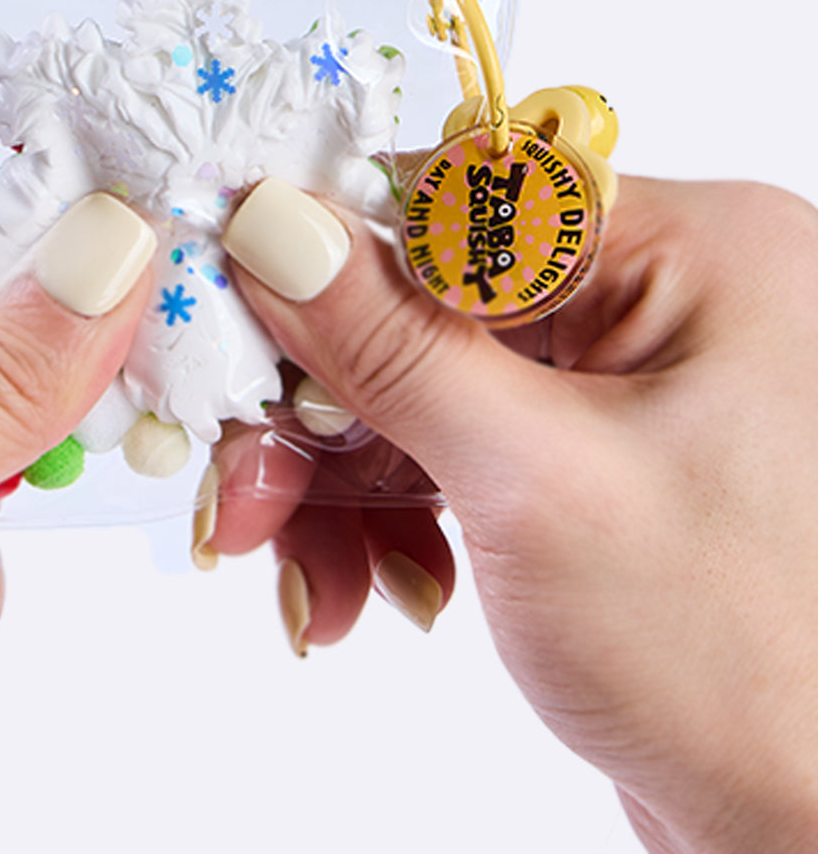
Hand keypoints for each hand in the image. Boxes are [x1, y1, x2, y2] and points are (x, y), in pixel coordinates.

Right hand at [214, 174, 817, 853]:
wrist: (812, 837)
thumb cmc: (748, 668)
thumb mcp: (538, 483)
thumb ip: (394, 344)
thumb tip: (278, 227)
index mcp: (692, 252)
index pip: (456, 199)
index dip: (328, 254)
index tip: (230, 314)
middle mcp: (659, 300)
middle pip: (420, 304)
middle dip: (320, 408)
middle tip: (247, 490)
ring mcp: (618, 385)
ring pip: (418, 386)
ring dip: (338, 479)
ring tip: (303, 570)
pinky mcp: (581, 460)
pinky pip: (447, 448)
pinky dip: (385, 512)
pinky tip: (365, 585)